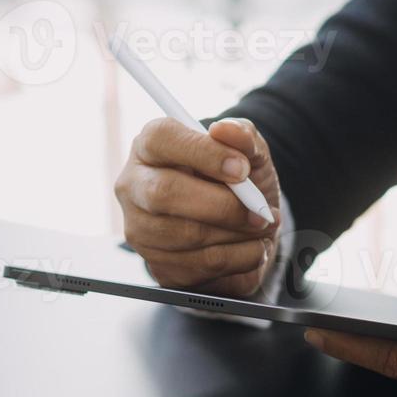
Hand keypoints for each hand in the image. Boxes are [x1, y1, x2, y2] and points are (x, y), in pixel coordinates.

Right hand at [114, 117, 281, 295]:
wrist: (241, 224)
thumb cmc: (236, 180)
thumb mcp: (248, 152)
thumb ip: (243, 136)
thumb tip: (227, 130)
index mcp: (150, 146)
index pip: (161, 139)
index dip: (203, 153)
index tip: (242, 168)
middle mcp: (135, 186)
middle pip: (164, 193)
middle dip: (222, 205)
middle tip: (259, 211)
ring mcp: (140, 230)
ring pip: (186, 235)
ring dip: (237, 235)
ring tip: (261, 228)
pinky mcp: (157, 266)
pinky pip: (200, 266)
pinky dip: (238, 259)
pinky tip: (251, 248)